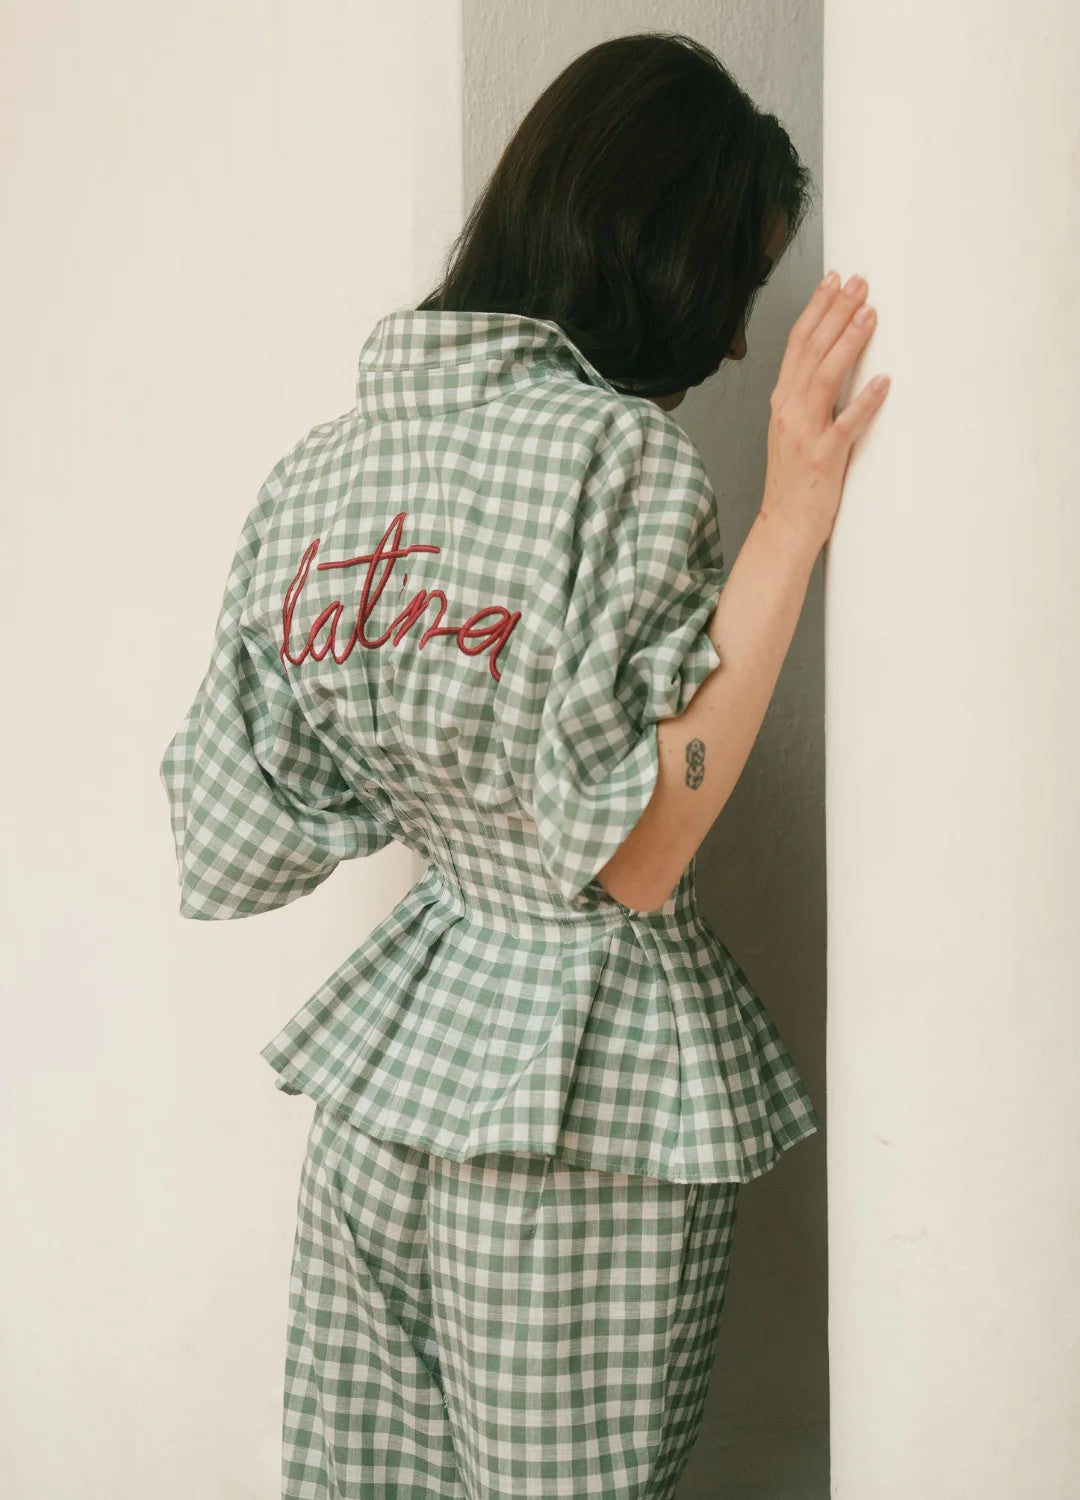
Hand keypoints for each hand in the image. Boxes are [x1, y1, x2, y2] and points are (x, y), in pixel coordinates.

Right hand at [761, 272, 889, 550]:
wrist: (785, 525)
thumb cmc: (796, 480)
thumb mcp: (796, 429)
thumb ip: (811, 398)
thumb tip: (838, 363)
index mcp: (782, 401)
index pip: (798, 344)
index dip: (816, 309)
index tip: (836, 281)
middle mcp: (789, 411)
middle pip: (811, 351)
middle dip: (835, 312)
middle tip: (859, 282)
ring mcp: (804, 433)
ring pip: (825, 377)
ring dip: (849, 343)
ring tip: (870, 314)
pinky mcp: (824, 458)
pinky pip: (846, 425)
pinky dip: (864, 402)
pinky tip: (883, 381)